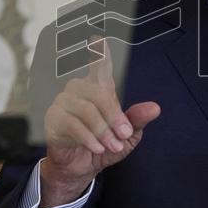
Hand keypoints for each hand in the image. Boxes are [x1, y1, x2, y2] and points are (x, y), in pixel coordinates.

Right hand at [39, 37, 160, 207]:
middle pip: (98, 93)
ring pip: (86, 110)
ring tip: (113, 146)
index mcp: (99, 89)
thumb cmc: (103, 146)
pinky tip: (97, 148)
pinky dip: (88, 138)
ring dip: (103, 130)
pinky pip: (72, 124)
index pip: (99, 67)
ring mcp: (63, 103)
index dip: (99, 53)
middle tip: (124, 135)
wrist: (80, 168)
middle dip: (114, 116)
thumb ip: (138, 120)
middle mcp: (79, 90)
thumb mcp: (127, 137)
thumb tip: (155, 108)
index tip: (98, 39)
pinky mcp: (52, 119)